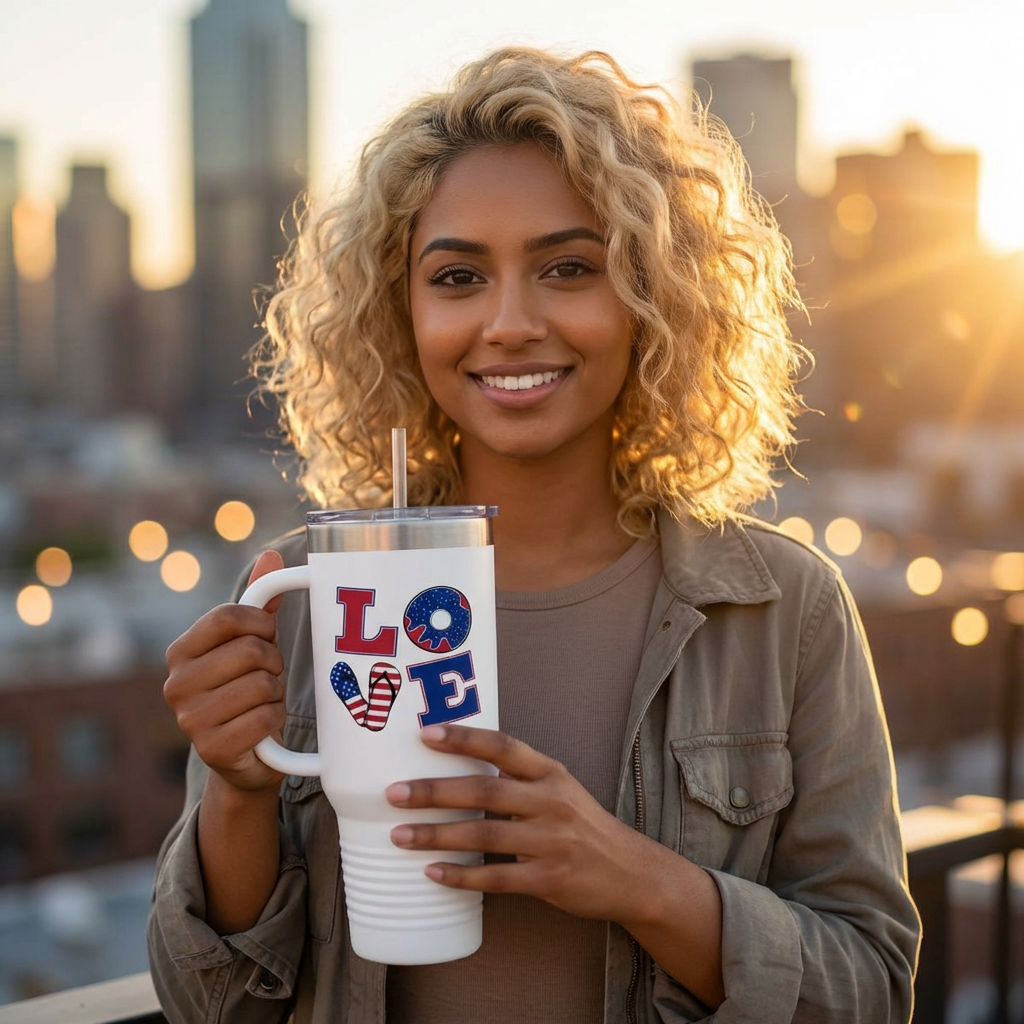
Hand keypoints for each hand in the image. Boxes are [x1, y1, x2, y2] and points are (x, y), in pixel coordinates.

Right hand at [164, 550, 287, 793]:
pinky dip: (274, 719)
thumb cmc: (250, 687)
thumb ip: (261, 601)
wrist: (248, 754)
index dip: (261, 622)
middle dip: (272, 662)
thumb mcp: (254, 642)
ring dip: (275, 693)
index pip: (227, 617)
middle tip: (266, 676)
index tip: (267, 634)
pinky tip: (261, 726)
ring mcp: (189, 720)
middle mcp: (175, 684)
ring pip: (262, 684)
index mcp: (181, 650)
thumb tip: (272, 556)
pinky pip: (265, 717)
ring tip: (262, 702)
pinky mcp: (211, 749)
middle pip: (251, 650)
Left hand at [385, 724, 661, 924]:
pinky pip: (497, 878)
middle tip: (394, 793)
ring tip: (400, 835)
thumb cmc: (584, 827)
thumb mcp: (560, 789)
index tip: (425, 734)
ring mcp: (551, 841)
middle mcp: (551, 802)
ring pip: (484, 836)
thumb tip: (461, 766)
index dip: (463, 738)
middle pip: (484, 791)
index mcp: (550, 773)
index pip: (502, 746)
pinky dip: (462, 876)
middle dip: (434, 791)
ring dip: (437, 836)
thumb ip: (519, 778)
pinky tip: (434, 873)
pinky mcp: (550, 878)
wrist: (633, 873)